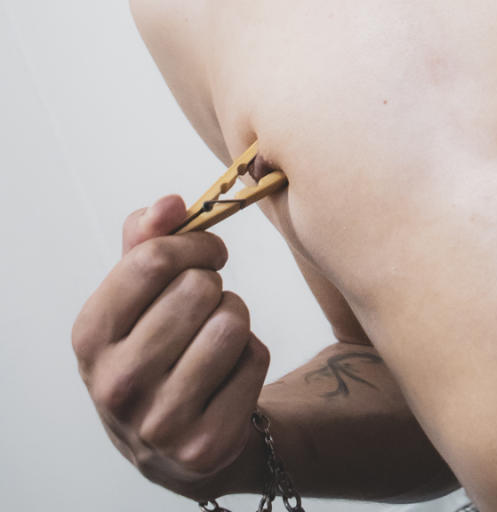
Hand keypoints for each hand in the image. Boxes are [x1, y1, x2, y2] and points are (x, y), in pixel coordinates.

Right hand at [71, 195, 269, 493]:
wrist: (174, 440)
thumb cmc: (154, 343)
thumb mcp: (135, 292)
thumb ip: (145, 236)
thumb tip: (170, 204)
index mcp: (90, 337)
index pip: (152, 258)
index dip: (194, 243)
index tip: (209, 252)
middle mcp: (116, 385)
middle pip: (198, 287)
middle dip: (213, 285)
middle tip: (206, 304)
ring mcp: (159, 421)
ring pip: (232, 321)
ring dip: (235, 317)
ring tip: (215, 337)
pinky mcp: (205, 444)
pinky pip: (255, 358)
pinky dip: (251, 356)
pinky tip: (226, 376)